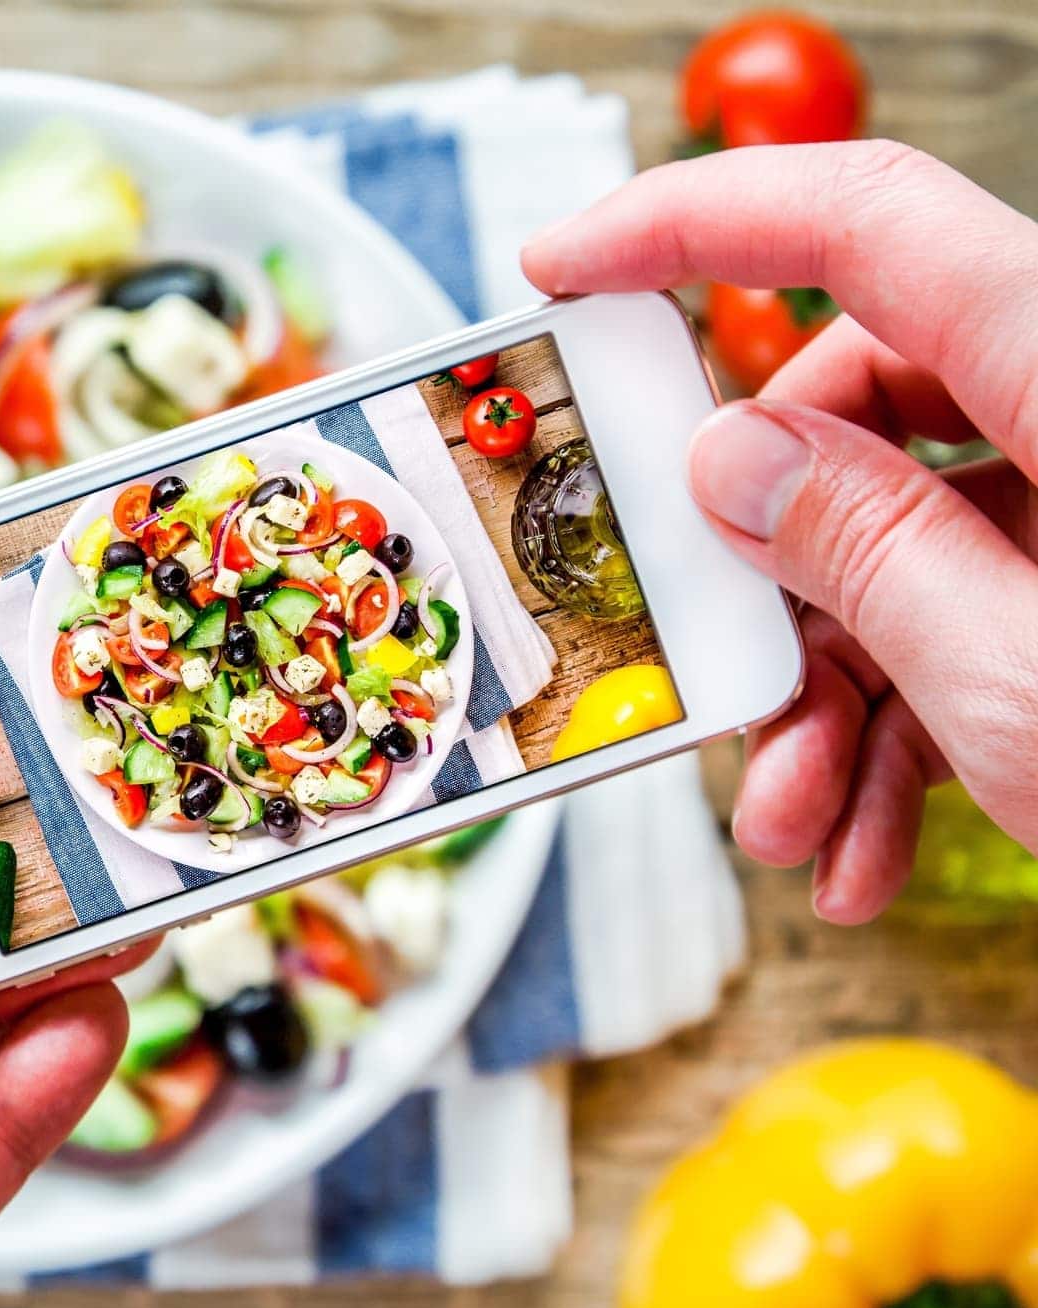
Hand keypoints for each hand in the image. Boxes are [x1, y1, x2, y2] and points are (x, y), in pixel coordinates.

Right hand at [523, 141, 1037, 924]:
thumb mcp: (1028, 681)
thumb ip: (864, 551)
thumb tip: (733, 465)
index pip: (864, 220)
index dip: (692, 220)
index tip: (567, 265)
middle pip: (857, 412)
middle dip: (763, 570)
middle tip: (702, 669)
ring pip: (901, 537)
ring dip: (822, 688)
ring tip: (798, 819)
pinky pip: (966, 613)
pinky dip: (899, 724)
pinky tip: (864, 835)